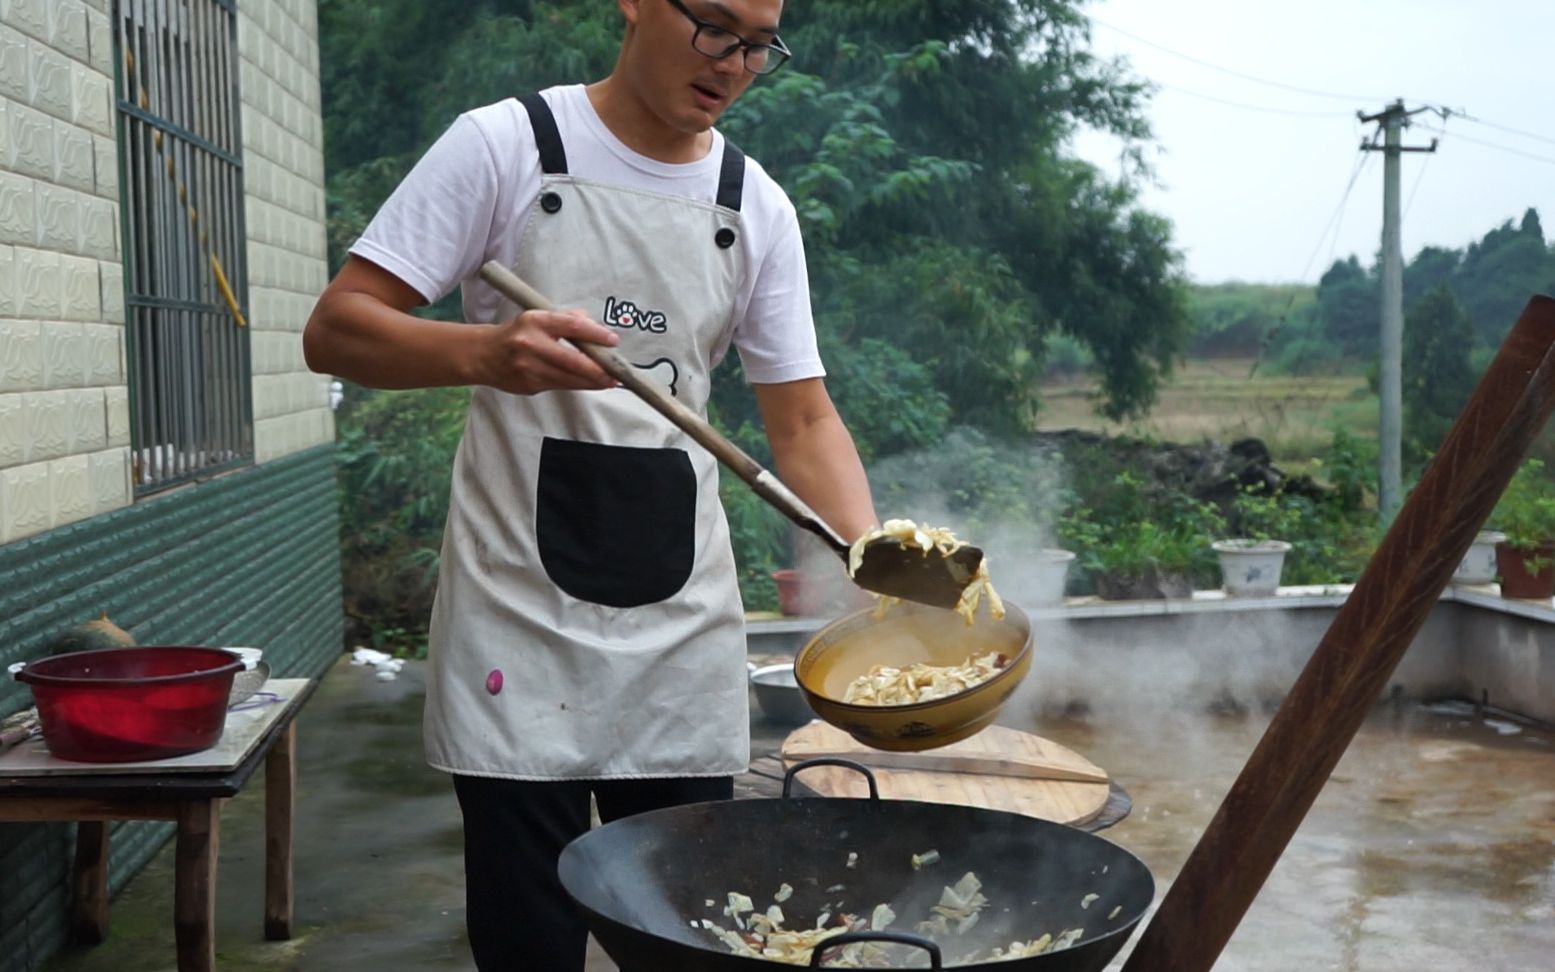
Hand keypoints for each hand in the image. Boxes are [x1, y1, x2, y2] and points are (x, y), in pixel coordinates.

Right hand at [475, 308, 620, 394]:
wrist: (484, 355)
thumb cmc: (517, 334)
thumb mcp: (537, 318)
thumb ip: (567, 320)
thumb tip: (596, 329)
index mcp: (535, 321)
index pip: (572, 326)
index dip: (596, 335)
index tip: (612, 341)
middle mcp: (531, 344)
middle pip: (574, 360)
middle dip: (599, 369)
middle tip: (615, 373)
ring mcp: (529, 368)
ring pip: (569, 379)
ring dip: (592, 382)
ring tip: (608, 381)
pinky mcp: (529, 385)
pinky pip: (560, 386)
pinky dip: (576, 385)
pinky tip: (588, 383)